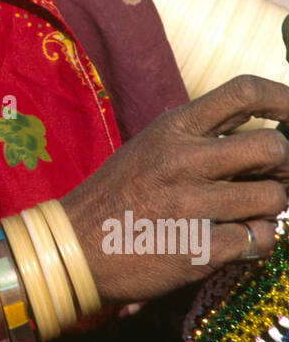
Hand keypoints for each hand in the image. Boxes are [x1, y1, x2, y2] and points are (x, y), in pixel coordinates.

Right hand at [61, 75, 288, 303]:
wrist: (74, 248)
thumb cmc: (117, 196)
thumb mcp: (151, 148)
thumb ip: (201, 139)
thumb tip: (266, 143)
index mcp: (172, 128)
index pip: (243, 92)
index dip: (285, 98)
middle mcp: (184, 160)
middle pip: (273, 147)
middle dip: (284, 166)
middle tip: (273, 178)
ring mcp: (193, 205)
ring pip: (274, 199)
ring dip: (268, 208)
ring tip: (243, 214)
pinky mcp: (201, 249)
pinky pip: (262, 240)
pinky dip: (256, 242)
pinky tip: (231, 242)